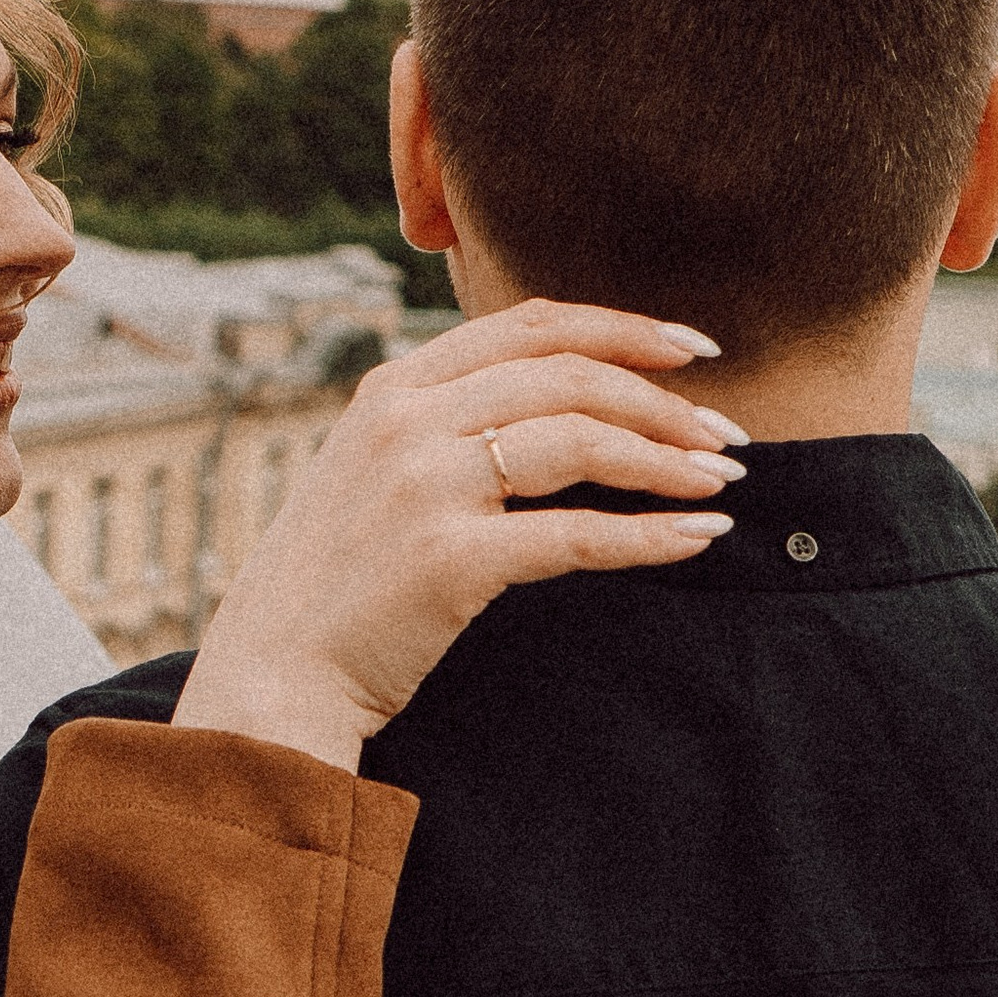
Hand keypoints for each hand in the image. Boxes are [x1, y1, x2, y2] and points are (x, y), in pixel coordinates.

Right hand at [177, 301, 743, 770]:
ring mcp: (425, 486)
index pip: (529, 325)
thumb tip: (553, 403)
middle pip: (568, 375)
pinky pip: (577, 534)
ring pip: (580, 440)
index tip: (691, 348)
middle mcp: (407, 421)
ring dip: (668, 459)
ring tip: (723, 481)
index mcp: (393, 388)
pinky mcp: (449, 560)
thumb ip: (441, 423)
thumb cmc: (334, 581)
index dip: (623, 327)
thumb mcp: (370, 468)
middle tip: (725, 432)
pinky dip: (649, 534)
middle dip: (664, 398)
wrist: (272, 672)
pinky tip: (696, 538)